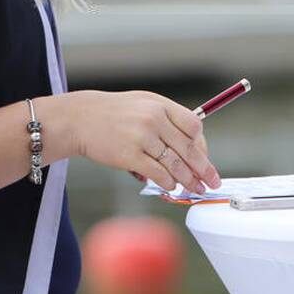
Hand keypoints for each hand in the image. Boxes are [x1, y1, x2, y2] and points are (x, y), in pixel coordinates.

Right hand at [65, 90, 221, 193]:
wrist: (80, 119)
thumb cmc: (114, 113)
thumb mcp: (144, 103)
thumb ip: (167, 118)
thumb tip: (192, 144)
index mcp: (160, 105)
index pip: (193, 126)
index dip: (202, 145)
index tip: (205, 158)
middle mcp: (154, 119)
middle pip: (188, 149)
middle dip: (204, 169)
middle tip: (212, 182)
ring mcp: (142, 137)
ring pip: (175, 165)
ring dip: (189, 181)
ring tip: (196, 189)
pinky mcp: (130, 156)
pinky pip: (157, 174)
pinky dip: (168, 183)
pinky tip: (172, 187)